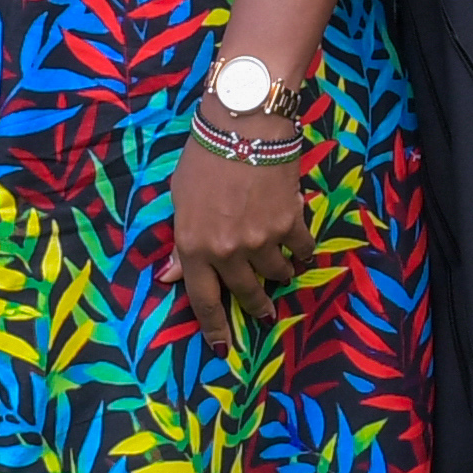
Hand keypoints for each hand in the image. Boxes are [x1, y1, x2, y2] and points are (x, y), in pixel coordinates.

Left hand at [172, 117, 310, 356]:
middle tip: (264, 314)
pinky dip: (303, 251)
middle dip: (256, 307)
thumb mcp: (179, 200)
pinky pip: (302, 249)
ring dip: (280, 275)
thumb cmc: (203, 157)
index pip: (203, 300)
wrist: (243, 124)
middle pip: (246, 293)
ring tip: (282, 271)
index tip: (223, 348)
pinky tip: (302, 249)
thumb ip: (180, 242)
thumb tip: (170, 276)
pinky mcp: (290, 223)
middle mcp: (227, 251)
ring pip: (277, 273)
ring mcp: (261, 239)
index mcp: (194, 246)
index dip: (214, 328)